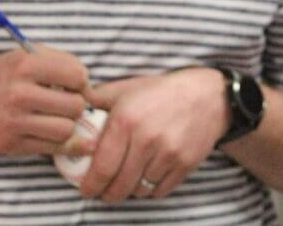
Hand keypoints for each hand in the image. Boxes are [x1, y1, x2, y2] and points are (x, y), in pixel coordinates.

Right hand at [0, 45, 88, 155]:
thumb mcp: (22, 57)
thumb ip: (58, 63)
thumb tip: (89, 88)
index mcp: (25, 64)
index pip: (77, 74)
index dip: (82, 81)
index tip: (74, 85)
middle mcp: (19, 92)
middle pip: (76, 105)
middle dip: (77, 106)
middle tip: (66, 105)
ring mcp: (14, 121)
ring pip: (66, 129)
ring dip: (68, 126)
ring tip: (58, 119)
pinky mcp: (11, 144)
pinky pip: (52, 148)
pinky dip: (59, 143)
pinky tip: (53, 133)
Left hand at [79, 68, 229, 201]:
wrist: (208, 95)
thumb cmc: (162, 92)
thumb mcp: (128, 88)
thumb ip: (98, 99)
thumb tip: (73, 109)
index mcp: (126, 120)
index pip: (101, 168)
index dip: (90, 186)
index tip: (85, 190)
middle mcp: (146, 139)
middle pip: (119, 186)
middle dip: (107, 194)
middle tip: (104, 191)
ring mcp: (168, 154)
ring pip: (139, 190)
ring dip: (130, 190)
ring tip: (128, 179)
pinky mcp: (185, 164)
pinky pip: (160, 191)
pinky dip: (151, 189)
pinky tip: (148, 177)